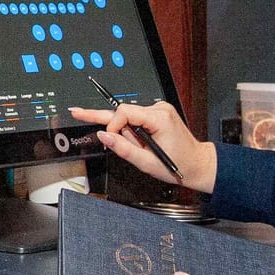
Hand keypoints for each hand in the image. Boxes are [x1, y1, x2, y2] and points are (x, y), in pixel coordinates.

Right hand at [66, 100, 216, 192]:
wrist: (197, 164)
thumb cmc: (178, 164)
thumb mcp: (146, 162)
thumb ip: (123, 148)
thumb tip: (104, 135)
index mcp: (159, 118)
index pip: (124, 112)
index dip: (113, 126)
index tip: (110, 140)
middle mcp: (159, 109)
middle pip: (123, 110)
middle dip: (102, 117)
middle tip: (77, 112)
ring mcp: (160, 110)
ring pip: (128, 116)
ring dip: (126, 132)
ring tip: (137, 148)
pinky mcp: (158, 113)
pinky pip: (136, 118)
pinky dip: (133, 131)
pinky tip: (140, 142)